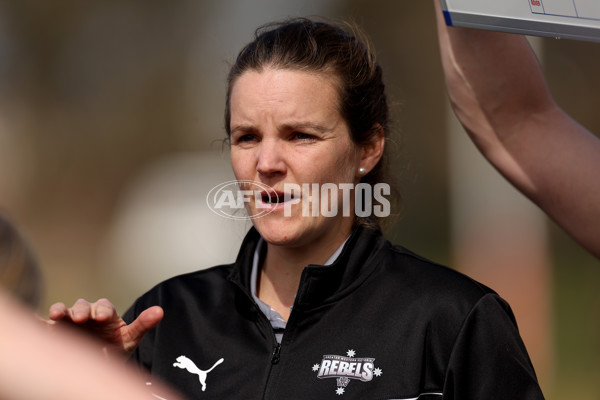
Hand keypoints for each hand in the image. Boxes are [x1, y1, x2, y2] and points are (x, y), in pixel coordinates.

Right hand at [48, 298, 162, 354]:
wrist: (97, 362)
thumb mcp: (129, 338)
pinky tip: (32, 320)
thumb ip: (142, 325)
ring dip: (60, 311)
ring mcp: (69, 321)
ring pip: (63, 311)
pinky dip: (37, 320)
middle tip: (81, 318)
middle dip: (82, 310)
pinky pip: (44, 324)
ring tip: (56, 315)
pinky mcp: (54, 330)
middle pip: (83, 306)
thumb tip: (161, 311)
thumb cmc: (115, 347)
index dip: (104, 310)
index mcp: (105, 313)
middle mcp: (87, 314)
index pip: (105, 306)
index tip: (104, 318)